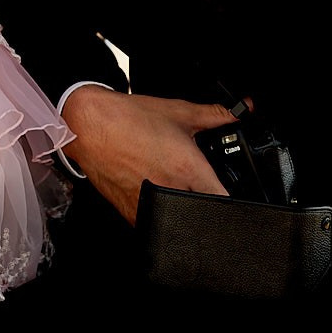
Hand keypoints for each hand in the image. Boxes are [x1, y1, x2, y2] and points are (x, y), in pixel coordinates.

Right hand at [61, 85, 240, 223]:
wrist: (90, 125)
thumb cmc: (129, 119)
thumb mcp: (178, 112)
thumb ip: (214, 114)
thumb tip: (241, 110)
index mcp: (189, 170)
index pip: (225, 201)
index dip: (232, 200)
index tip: (230, 194)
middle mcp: (171, 192)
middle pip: (203, 212)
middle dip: (204, 200)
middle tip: (198, 183)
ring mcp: (150, 207)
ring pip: (179, 221)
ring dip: (180, 206)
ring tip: (171, 183)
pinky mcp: (132, 213)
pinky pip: (154, 222)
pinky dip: (159, 210)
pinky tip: (152, 188)